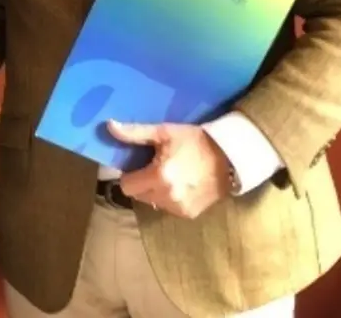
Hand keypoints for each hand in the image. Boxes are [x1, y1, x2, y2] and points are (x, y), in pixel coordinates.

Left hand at [107, 120, 232, 219]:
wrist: (231, 157)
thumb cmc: (195, 141)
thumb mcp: (164, 132)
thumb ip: (135, 132)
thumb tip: (109, 126)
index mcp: (158, 176)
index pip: (127, 185)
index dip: (130, 174)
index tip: (140, 164)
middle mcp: (167, 196)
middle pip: (138, 195)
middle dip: (142, 182)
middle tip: (155, 167)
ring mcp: (179, 208)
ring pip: (152, 202)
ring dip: (155, 191)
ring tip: (170, 175)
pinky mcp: (189, 214)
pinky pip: (168, 208)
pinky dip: (170, 198)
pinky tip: (182, 184)